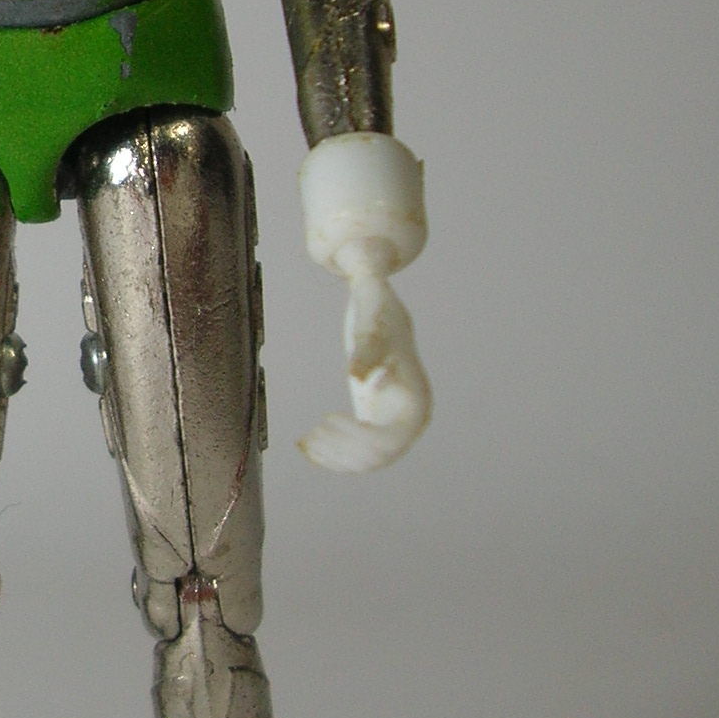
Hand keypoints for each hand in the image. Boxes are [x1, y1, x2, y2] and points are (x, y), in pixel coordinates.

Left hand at [299, 234, 431, 472]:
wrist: (384, 324)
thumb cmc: (377, 306)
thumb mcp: (373, 290)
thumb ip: (368, 273)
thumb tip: (364, 255)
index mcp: (414, 385)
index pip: (403, 420)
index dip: (372, 430)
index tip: (339, 428)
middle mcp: (410, 412)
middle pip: (386, 450)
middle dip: (350, 449)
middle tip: (313, 433)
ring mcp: (394, 427)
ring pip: (370, 462)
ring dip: (336, 458)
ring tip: (306, 441)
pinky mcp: (374, 432)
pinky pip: (358, 460)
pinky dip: (331, 458)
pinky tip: (304, 444)